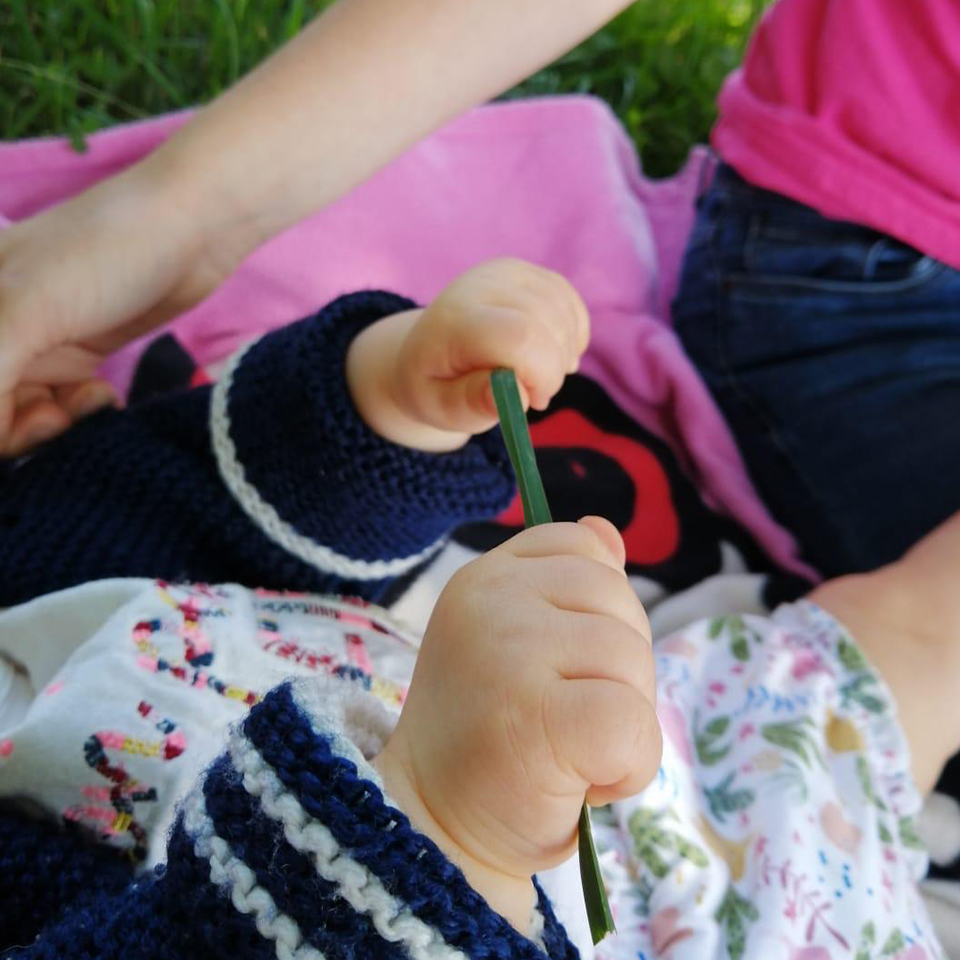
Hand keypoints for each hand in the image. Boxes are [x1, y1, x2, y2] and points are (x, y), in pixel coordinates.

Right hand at [0, 156, 255, 456]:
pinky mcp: (79, 351)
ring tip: (94, 401)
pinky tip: (106, 398)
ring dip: (57, 421)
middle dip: (21, 426)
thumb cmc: (106, 249)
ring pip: (25, 410)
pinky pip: (63, 401)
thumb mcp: (28, 305)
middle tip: (61, 416)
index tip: (34, 416)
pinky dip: (81, 411)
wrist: (193, 225)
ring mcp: (37, 339)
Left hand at [345, 258, 588, 450]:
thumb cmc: (436, 386)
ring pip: (565, 316)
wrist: (428, 351)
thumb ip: (474, 404)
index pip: (520, 337)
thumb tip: (518, 395)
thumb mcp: (443, 408)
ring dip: (562, 356)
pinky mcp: (530, 273)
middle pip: (548, 327)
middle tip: (531, 394)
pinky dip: (571, 337)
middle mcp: (483, 285)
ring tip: (534, 376)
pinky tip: (550, 354)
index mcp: (455, 321)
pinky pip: (572, 306)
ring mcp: (509, 273)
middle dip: (552, 372)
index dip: (541, 375)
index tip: (532, 400)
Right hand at [375, 518, 659, 929]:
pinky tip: (587, 782)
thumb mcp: (521, 642)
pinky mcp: (535, 716)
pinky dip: (630, 765)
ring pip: (632, 659)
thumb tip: (606, 528)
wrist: (436, 829)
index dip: (597, 609)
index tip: (561, 663)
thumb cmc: (489, 739)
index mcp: (484, 577)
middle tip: (566, 718)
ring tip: (571, 752)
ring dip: (625, 719)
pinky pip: (633, 721)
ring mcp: (509, 653)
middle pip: (619, 600)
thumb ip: (565, 584)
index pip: (582, 546)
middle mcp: (490, 601)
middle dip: (618, 668)